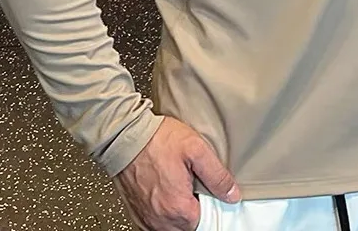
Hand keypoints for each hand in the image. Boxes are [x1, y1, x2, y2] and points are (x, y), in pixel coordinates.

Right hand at [115, 116, 240, 230]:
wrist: (125, 135)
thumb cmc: (157, 140)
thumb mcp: (196, 149)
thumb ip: (217, 176)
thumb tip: (232, 195)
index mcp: (178, 208)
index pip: (205, 223)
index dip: (211, 206)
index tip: (209, 191)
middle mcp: (160, 219)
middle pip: (188, 227)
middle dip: (195, 210)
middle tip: (194, 185)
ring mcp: (146, 217)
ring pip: (171, 228)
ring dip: (178, 213)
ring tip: (179, 186)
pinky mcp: (136, 212)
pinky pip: (155, 223)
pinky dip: (164, 213)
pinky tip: (166, 192)